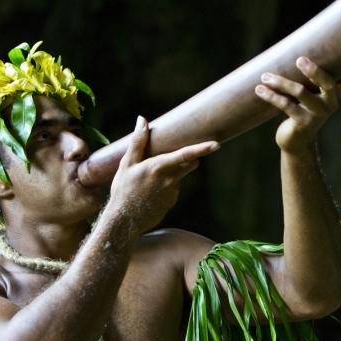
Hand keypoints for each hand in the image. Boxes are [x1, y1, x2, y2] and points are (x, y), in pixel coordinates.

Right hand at [108, 116, 219, 234]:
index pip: (185, 154)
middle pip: (190, 163)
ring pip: (179, 175)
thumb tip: (142, 120)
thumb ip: (137, 141)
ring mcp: (173, 191)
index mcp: (159, 167)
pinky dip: (166, 185)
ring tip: (149, 179)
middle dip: (188, 157)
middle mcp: (171, 179)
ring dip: (172, 172)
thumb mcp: (126, 164)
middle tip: (173, 154)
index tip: (216, 144)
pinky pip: (173, 187)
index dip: (202, 149)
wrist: (125, 221)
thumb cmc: (123, 190)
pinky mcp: (172, 201)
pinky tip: (150, 191)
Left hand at [255, 56, 340, 153]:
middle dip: (314, 70)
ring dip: (279, 82)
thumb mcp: (307, 95)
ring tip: (264, 76)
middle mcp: (330, 104)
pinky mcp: (302, 123)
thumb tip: (299, 51)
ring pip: (299, 92)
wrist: (294, 142)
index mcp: (334, 95)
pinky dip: (271, 96)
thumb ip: (308, 79)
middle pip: (327, 82)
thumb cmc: (299, 111)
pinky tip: (259, 90)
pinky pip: (285, 105)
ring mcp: (317, 115)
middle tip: (300, 60)